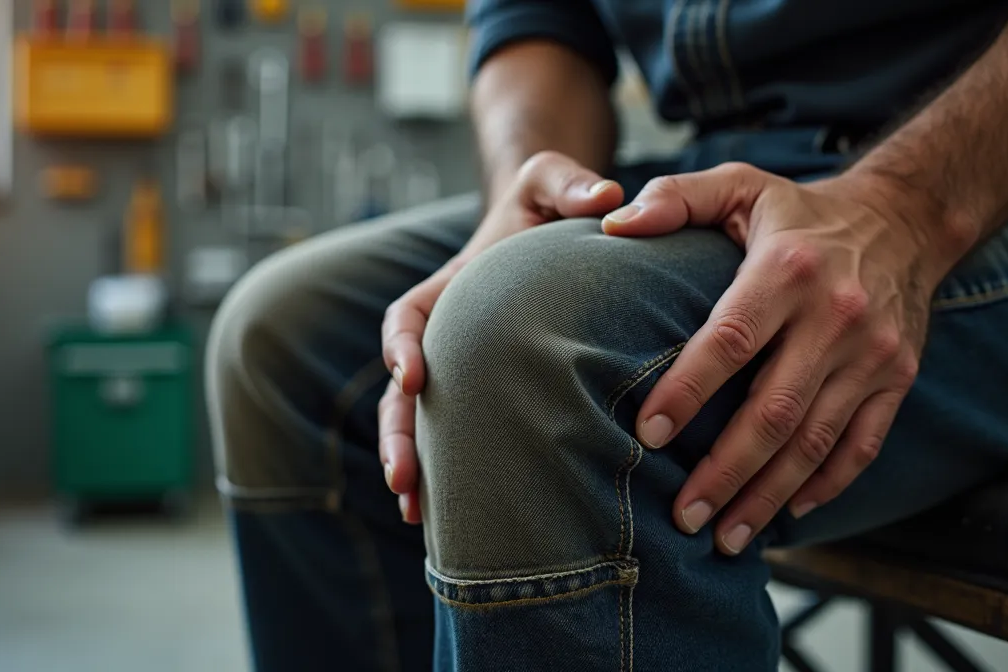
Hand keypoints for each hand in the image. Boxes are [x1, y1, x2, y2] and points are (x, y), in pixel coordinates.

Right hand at [380, 151, 623, 521]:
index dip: (403, 344)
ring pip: (419, 419)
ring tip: (413, 510)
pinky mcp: (489, 392)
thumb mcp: (553, 182)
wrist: (556, 231)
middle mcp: (448, 333)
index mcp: (453, 287)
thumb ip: (568, 181)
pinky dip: (447, 472)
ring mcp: (464, 367)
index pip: (411, 314)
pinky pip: (459, 434)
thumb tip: (609, 198)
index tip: (414, 373)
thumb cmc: (552, 205)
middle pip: (402, 386)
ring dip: (413, 463)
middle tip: (404, 475)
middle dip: (399, 430)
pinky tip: (451, 514)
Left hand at [602, 163, 953, 552]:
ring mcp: (871, 355)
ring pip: (814, 442)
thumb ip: (675, 198)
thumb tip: (612, 224)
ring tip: (724, 536)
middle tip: (682, 516)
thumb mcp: (741, 185)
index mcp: (786, 271)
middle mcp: (835, 317)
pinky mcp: (897, 379)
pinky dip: (826, 485)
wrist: (905, 219)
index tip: (649, 432)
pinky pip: (861, 445)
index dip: (688, 390)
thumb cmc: (800, 212)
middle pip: (773, 412)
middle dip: (724, 472)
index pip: (729, 341)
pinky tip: (786, 512)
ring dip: (767, 496)